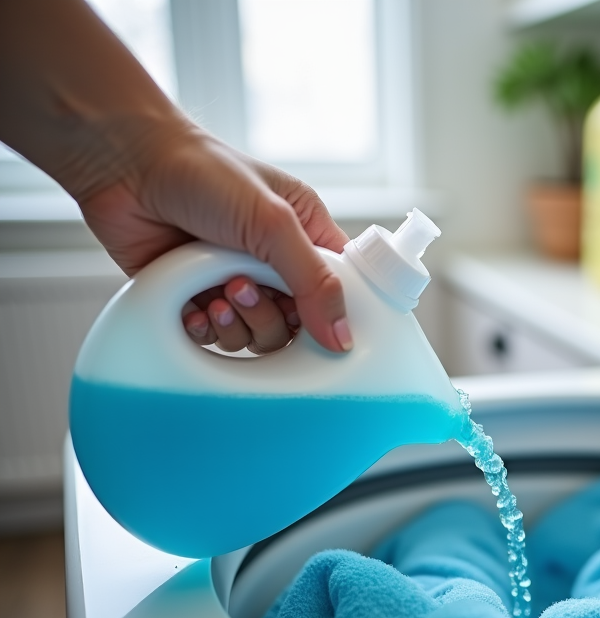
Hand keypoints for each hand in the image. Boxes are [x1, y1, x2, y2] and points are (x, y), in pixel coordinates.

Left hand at [77, 124, 353, 353]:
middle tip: (242, 287)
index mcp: (304, 232)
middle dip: (270, 316)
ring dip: (238, 324)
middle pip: (296, 323)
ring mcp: (233, 280)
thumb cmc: (202, 172)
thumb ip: (314, 281)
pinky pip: (215, 338)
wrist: (124, 165)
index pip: (338, 288)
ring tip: (217, 292)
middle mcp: (272, 261)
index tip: (321, 323)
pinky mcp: (195, 295)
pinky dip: (207, 329)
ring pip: (257, 336)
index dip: (333, 311)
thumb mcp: (273, 222)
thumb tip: (343, 336)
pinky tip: (195, 304)